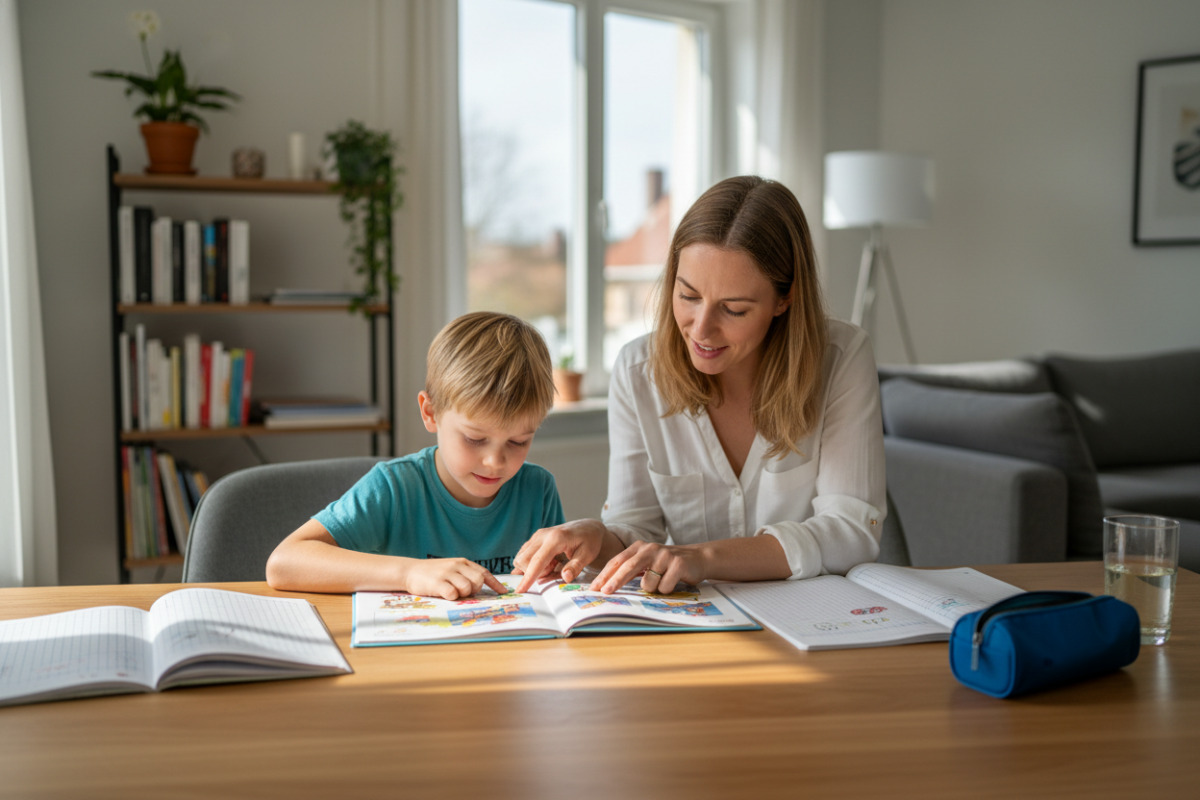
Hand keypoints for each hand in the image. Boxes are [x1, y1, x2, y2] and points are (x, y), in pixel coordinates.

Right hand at [401, 558, 506, 599]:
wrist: (410, 571)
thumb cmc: (433, 573)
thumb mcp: (452, 569)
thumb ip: (465, 575)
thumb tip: (480, 588)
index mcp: (463, 562)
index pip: (484, 572)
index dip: (495, 584)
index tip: (504, 593)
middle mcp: (457, 565)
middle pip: (479, 580)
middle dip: (476, 590)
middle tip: (464, 593)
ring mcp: (447, 573)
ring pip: (467, 588)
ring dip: (463, 595)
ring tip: (452, 592)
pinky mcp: (437, 583)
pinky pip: (453, 594)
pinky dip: (452, 597)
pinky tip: (445, 595)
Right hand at [513, 519, 609, 592]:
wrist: (587, 528)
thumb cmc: (589, 541)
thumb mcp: (588, 555)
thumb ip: (576, 566)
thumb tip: (566, 578)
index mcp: (555, 538)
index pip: (537, 561)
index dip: (528, 577)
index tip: (520, 591)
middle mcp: (542, 535)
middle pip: (524, 560)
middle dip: (534, 573)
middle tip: (554, 569)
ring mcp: (536, 536)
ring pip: (522, 558)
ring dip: (534, 568)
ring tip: (553, 564)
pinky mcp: (534, 539)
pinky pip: (524, 555)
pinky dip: (533, 564)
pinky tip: (548, 562)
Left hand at [589, 540, 706, 594]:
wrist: (697, 558)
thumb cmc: (667, 564)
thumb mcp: (647, 562)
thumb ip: (630, 569)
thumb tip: (606, 586)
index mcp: (639, 547)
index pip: (617, 561)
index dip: (605, 575)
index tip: (595, 588)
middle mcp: (650, 548)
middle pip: (628, 567)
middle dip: (615, 581)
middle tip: (605, 593)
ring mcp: (664, 555)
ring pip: (648, 583)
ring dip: (652, 589)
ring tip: (662, 582)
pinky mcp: (678, 564)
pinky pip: (664, 587)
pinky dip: (666, 590)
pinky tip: (673, 582)